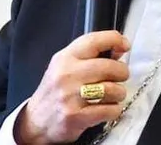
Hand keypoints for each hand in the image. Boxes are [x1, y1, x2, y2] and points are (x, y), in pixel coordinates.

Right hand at [15, 31, 129, 143]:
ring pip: (112, 89)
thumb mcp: (64, 67)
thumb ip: (88, 57)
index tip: (125, 45)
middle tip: (120, 76)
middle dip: (122, 72)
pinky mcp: (76, 117)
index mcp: (64, 58)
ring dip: (119, 92)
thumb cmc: (54, 92)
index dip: (115, 39)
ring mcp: (70, 96)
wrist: (35, 121)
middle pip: (109, 67)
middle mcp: (66, 75)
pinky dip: (115, 109)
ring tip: (114, 94)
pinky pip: (109, 110)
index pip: (94, 41)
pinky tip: (108, 108)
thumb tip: (118, 52)